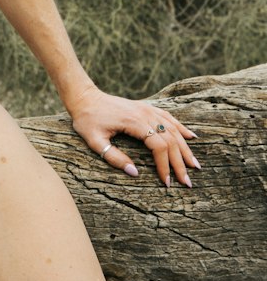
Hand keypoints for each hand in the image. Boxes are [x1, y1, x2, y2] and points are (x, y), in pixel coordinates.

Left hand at [66, 85, 198, 185]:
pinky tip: (192, 137)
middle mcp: (145, 114)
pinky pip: (169, 118)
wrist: (84, 97)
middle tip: (187, 182)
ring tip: (195, 166)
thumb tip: (135, 173)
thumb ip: (113, 157)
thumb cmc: (86, 119)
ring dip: (185, 149)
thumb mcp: (94, 141)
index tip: (166, 182)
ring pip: (173, 130)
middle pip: (170, 140)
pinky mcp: (146, 108)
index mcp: (134, 122)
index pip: (159, 146)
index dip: (165, 165)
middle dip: (180, 163)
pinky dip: (182, 128)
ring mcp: (148, 109)